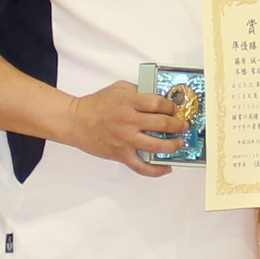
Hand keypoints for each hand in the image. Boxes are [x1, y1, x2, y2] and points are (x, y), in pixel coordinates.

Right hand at [71, 79, 188, 174]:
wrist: (76, 121)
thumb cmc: (96, 105)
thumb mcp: (118, 88)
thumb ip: (138, 91)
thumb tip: (158, 99)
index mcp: (129, 102)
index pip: (159, 104)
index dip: (172, 107)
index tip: (175, 110)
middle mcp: (129, 121)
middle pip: (163, 125)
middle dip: (178, 126)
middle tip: (183, 126)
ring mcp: (126, 139)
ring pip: (157, 146)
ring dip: (173, 145)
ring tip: (179, 143)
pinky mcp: (121, 154)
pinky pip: (141, 166)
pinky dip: (156, 170)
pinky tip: (166, 168)